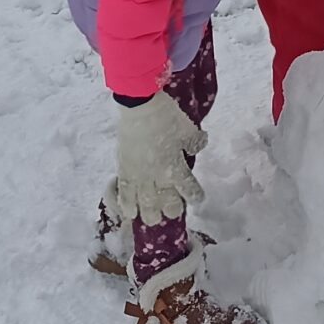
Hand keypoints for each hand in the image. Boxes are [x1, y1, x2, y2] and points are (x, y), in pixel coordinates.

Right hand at [103, 91, 206, 226]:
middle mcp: (157, 176)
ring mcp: (139, 175)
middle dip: (171, 209)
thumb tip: (200, 145)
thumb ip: (194, 141)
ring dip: (149, 213)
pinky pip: (123, 193)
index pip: (188, 189)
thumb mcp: (188, 129)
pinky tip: (128, 212)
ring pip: (143, 204)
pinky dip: (126, 205)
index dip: (195, 196)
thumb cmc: (166, 116)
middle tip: (173, 209)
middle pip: (164, 203)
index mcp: (175, 167)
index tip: (198, 198)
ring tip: (152, 217)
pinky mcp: (124, 169)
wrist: (139, 106)